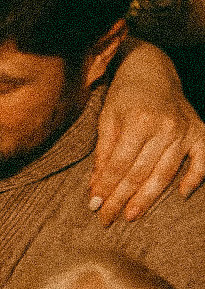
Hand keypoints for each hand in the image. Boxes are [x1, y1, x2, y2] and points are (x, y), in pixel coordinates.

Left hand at [92, 80, 204, 224]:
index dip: (106, 188)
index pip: (119, 165)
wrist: (152, 69)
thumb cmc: (125, 95)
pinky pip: (202, 160)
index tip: (94, 206)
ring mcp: (185, 130)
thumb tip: (96, 187)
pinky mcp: (199, 132)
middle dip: (121, 199)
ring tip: (131, 216)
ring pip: (164, 173)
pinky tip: (182, 195)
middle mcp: (166, 127)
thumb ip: (103, 152)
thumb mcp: (107, 118)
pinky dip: (195, 178)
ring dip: (147, 198)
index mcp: (140, 122)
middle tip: (107, 219)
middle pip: (140, 173)